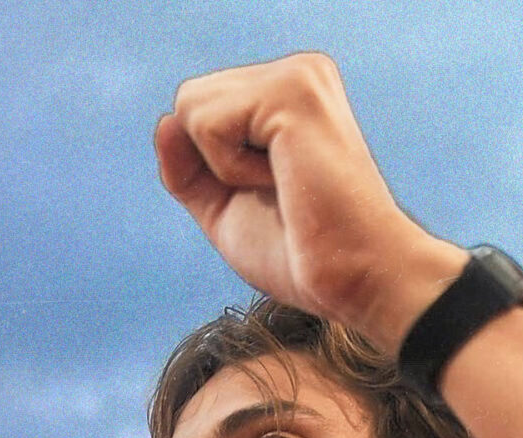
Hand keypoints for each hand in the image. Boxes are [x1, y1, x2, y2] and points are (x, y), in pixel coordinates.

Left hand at [155, 52, 465, 352]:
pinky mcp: (292, 92)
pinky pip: (206, 124)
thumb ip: (187, 166)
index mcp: (288, 94)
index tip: (274, 194)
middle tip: (279, 193)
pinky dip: (230, 170)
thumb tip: (165, 120)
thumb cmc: (304, 253)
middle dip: (212, 165)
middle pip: (188, 102)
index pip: (199, 109)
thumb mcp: (225, 207)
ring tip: (283, 185)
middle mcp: (297, 73)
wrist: (357, 280)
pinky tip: (284, 181)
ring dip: (222, 168)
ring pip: (190, 107)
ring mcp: (298, 76)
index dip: (210, 168)